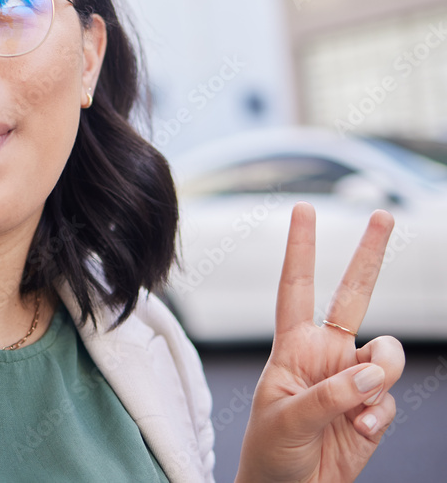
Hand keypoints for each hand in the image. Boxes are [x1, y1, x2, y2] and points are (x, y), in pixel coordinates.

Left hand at [235, 202, 405, 482]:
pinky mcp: (373, 408)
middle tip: (382, 215)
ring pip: (386, 355)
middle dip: (368, 255)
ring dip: (380, 377)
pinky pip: (390, 399)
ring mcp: (352, 380)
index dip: (300, 249)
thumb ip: (329, 394)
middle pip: (353, 294)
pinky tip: (359, 430)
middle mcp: (326, 354)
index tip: (303, 209)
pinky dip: (380, 415)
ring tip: (358, 407)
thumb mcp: (286, 419)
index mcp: (293, 346)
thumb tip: (372, 373)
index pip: (296, 287)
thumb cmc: (271, 452)